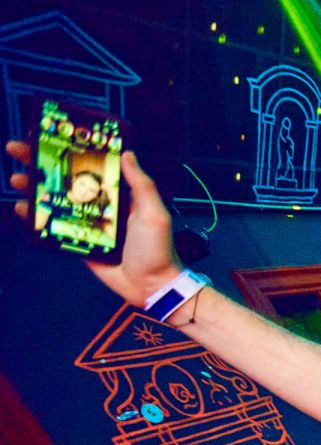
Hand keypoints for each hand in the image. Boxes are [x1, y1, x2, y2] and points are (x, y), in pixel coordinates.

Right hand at [7, 141, 182, 304]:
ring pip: (56, 201)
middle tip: (19, 150)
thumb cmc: (158, 249)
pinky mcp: (78, 242)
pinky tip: (22, 209)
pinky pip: (54, 227)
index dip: (71, 152)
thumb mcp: (154, 213)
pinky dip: (37, 218)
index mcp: (120, 195)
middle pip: (67, 180)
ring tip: (17, 179)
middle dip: (42, 165)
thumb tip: (128, 154)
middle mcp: (101, 206)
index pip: (91, 167)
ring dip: (34, 189)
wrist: (151, 286)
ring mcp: (88, 224)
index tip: (50, 136)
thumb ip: (141, 185)